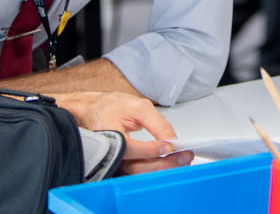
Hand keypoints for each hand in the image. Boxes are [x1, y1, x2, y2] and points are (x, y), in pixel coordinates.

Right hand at [50, 91, 193, 173]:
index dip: (151, 150)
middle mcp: (109, 153)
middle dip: (164, 163)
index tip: (170, 146)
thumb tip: (172, 139)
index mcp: (108, 135)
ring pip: (139, 172)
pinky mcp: (120, 165)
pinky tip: (170, 162)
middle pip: (137, 167)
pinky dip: (155, 168)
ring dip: (163, 168)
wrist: (94, 110)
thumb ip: (157, 123)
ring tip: (182, 159)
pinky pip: (138, 170)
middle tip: (184, 156)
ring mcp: (113, 162)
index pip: (130, 149)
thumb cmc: (110, 107)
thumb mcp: (137, 106)